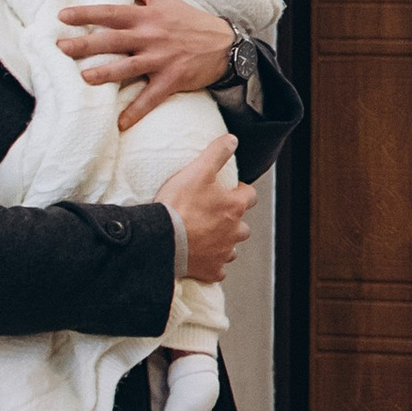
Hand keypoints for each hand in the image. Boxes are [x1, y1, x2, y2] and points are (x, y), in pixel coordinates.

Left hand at [59, 0, 235, 129]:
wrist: (225, 44)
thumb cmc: (189, 19)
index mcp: (147, 16)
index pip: (112, 12)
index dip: (87, 13)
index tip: (62, 15)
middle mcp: (152, 36)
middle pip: (115, 40)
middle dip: (87, 44)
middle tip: (61, 48)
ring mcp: (162, 59)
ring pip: (129, 67)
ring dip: (106, 74)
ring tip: (84, 79)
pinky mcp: (173, 79)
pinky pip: (152, 98)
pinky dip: (136, 112)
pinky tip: (119, 124)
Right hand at [158, 134, 255, 286]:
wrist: (161, 239)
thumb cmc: (179, 205)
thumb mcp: (198, 170)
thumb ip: (217, 153)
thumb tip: (232, 140)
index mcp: (235, 207)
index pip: (250, 196)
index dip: (240, 192)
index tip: (228, 191)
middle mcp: (234, 232)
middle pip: (242, 225)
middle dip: (232, 220)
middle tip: (212, 214)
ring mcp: (223, 253)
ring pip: (231, 247)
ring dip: (223, 242)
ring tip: (204, 235)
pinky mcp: (211, 271)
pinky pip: (218, 270)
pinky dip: (213, 264)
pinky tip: (201, 258)